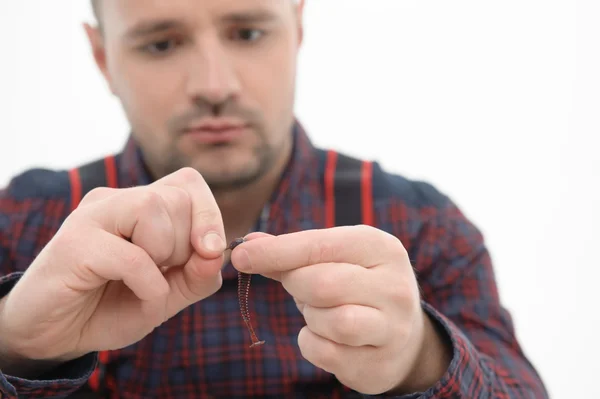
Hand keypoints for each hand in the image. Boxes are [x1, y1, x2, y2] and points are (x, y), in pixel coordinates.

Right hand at [0, 168, 225, 370]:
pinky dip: (148, 284)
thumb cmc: (110, 307)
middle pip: (177, 196)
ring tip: (142, 280)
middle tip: (160, 272)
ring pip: (153, 209)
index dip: (209, 215)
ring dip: (164, 255)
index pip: (189, 182)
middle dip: (185, 244)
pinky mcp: (75, 243)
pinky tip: (136, 296)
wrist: (56, 335)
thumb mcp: (167, 295)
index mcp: (139, 205)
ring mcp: (92, 216)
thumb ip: (198, 275)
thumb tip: (217, 252)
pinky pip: (133, 255)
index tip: (208, 251)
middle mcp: (115, 201)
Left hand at [231, 226, 450, 394]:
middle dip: (296, 285)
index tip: (240, 255)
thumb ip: (291, 251)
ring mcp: (393, 327)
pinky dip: (312, 343)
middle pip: (322, 284)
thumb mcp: (333, 259)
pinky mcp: (380, 363)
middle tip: (296, 286)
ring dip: (311, 316)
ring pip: (332, 320)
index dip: (275, 251)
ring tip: (319, 310)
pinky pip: (326, 352)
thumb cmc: (355, 286)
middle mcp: (394, 285)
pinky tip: (324, 335)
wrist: (402, 335)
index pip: (320, 245)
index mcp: (380, 247)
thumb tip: (247, 243)